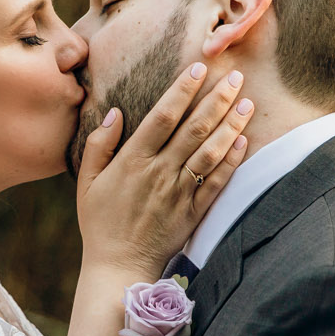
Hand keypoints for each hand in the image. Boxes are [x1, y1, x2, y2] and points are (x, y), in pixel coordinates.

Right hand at [76, 63, 253, 276]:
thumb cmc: (100, 222)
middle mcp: (159, 173)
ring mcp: (179, 193)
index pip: (162, 116)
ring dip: (231, 124)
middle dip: (217, 98)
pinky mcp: (193, 212)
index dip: (183, 90)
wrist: (118, 267)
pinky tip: (243, 140)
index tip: (199, 68)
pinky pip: (217, 182)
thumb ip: (99, 144)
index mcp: (132, 161)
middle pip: (194, 129)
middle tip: (236, 75)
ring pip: (210, 152)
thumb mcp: (87, 181)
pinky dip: (232, 161)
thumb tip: (116, 112)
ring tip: (247, 101)